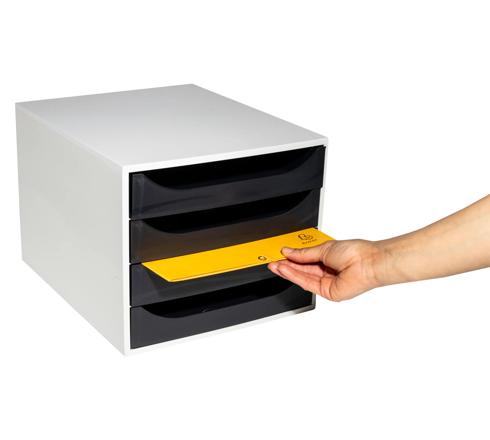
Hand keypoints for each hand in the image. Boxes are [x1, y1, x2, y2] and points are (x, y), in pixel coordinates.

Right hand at [268, 240, 383, 301]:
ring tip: (275, 265)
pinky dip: (295, 276)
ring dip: (288, 271)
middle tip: (273, 261)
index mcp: (328, 258)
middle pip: (302, 269)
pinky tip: (286, 270)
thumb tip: (289, 251)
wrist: (367, 262)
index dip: (291, 257)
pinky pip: (308, 283)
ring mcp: (327, 282)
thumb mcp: (324, 248)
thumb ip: (304, 253)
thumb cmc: (355, 252)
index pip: (305, 259)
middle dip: (286, 265)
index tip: (280, 254)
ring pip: (303, 277)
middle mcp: (327, 271)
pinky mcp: (328, 292)